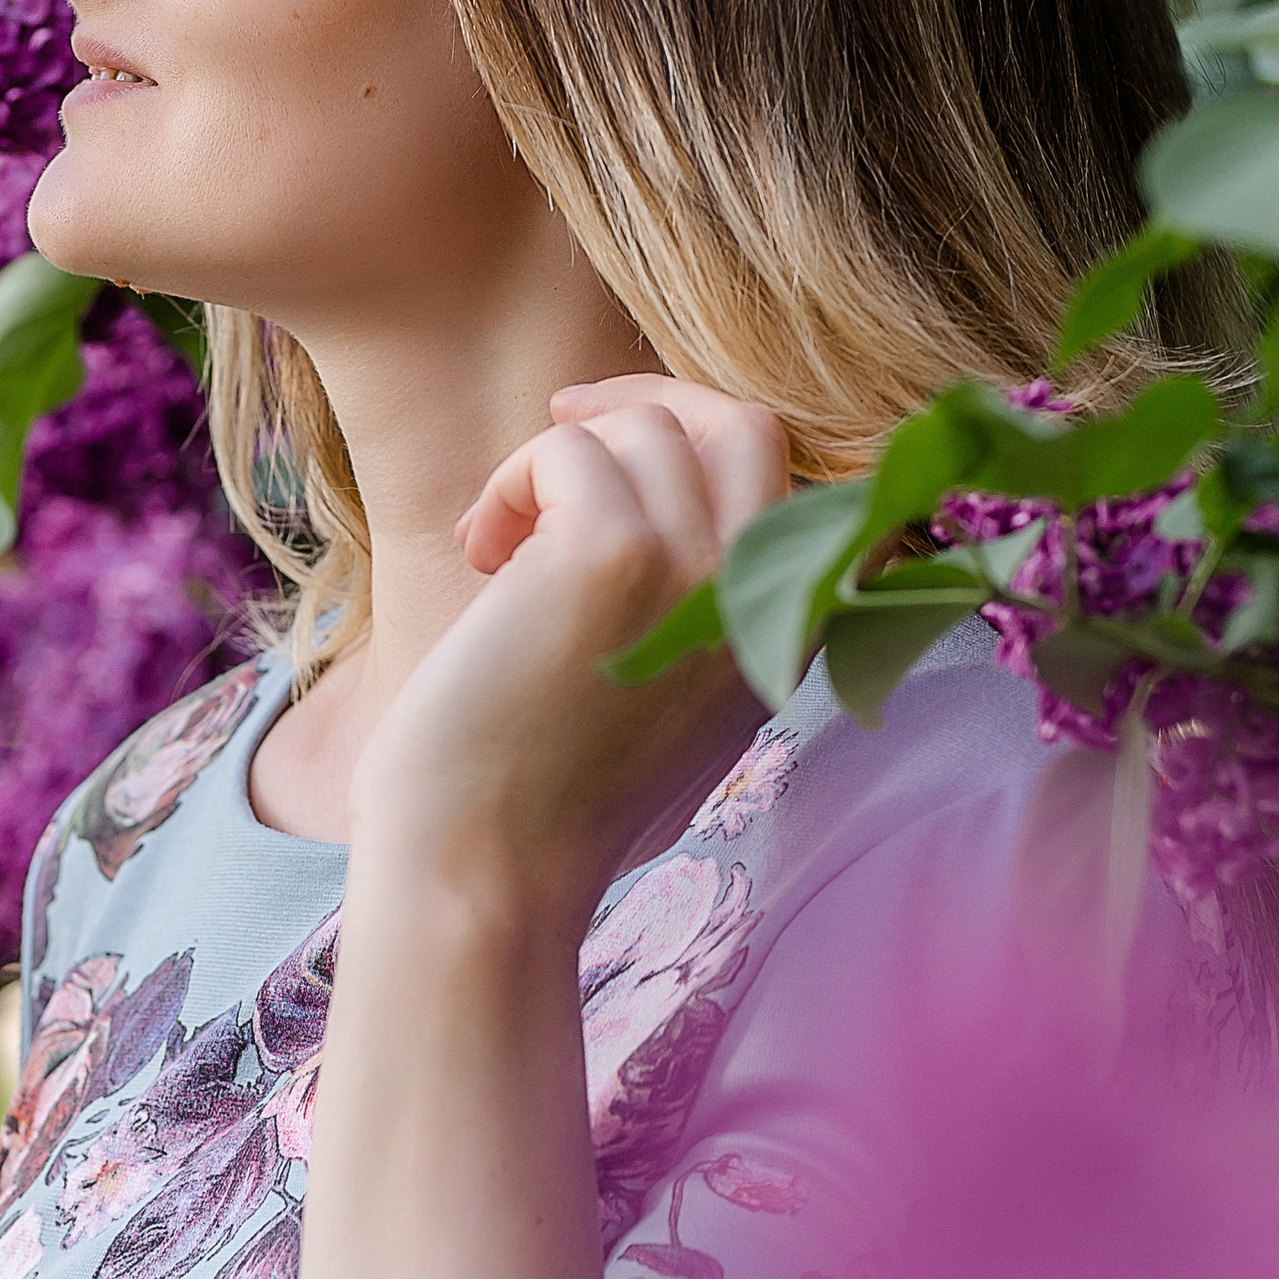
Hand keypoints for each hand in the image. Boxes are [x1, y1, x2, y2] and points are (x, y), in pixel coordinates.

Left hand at [349, 377, 790, 928]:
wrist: (484, 873)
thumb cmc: (540, 802)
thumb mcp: (660, 704)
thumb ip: (689, 611)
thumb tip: (646, 489)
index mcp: (781, 647)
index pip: (798, 491)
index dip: (709, 444)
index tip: (625, 449)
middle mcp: (762, 604)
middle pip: (746, 427)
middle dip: (649, 405)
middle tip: (565, 429)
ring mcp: (698, 573)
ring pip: (643, 431)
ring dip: (552, 461)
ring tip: (497, 545)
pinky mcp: (615, 554)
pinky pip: (566, 450)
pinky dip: (512, 482)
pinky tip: (480, 552)